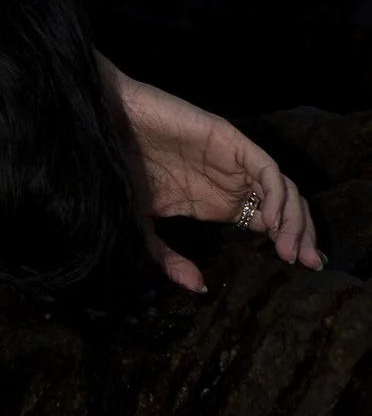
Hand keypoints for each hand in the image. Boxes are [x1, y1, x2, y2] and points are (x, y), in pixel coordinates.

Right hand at [105, 68, 322, 292]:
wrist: (105, 127)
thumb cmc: (121, 170)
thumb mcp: (141, 226)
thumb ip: (168, 258)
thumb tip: (198, 288)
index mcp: (220, 202)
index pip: (270, 224)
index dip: (289, 245)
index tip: (296, 273)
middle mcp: (234, 183)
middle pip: (286, 209)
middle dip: (304, 236)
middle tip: (310, 265)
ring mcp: (234, 162)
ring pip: (285, 190)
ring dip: (295, 220)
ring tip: (290, 251)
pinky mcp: (231, 142)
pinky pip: (267, 170)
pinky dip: (277, 195)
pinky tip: (271, 222)